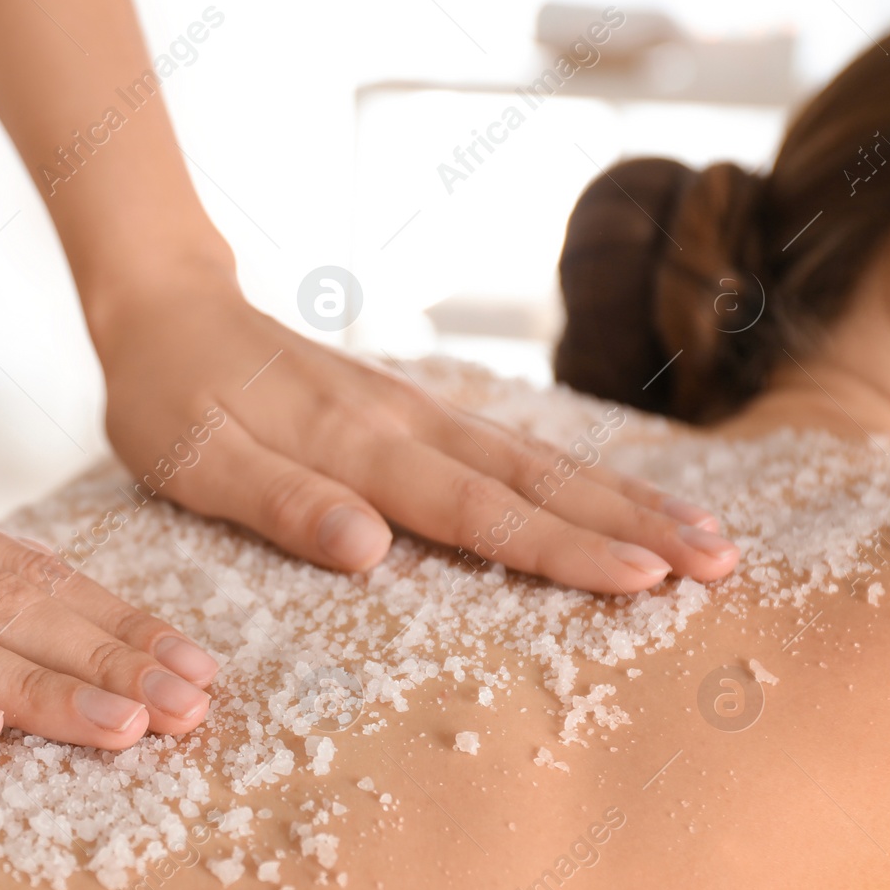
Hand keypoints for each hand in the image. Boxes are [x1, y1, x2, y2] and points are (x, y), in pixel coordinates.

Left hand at [90, 263, 740, 594]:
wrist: (167, 310)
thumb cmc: (170, 399)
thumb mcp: (195, 463)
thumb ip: (281, 503)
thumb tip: (371, 549)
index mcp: (354, 448)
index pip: (473, 510)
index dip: (559, 548)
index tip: (643, 579)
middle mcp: (402, 425)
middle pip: (532, 481)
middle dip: (629, 524)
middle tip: (721, 565)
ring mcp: (413, 411)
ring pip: (533, 459)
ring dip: (620, 499)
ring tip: (703, 535)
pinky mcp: (410, 409)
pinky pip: (505, 447)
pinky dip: (571, 475)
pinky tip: (611, 497)